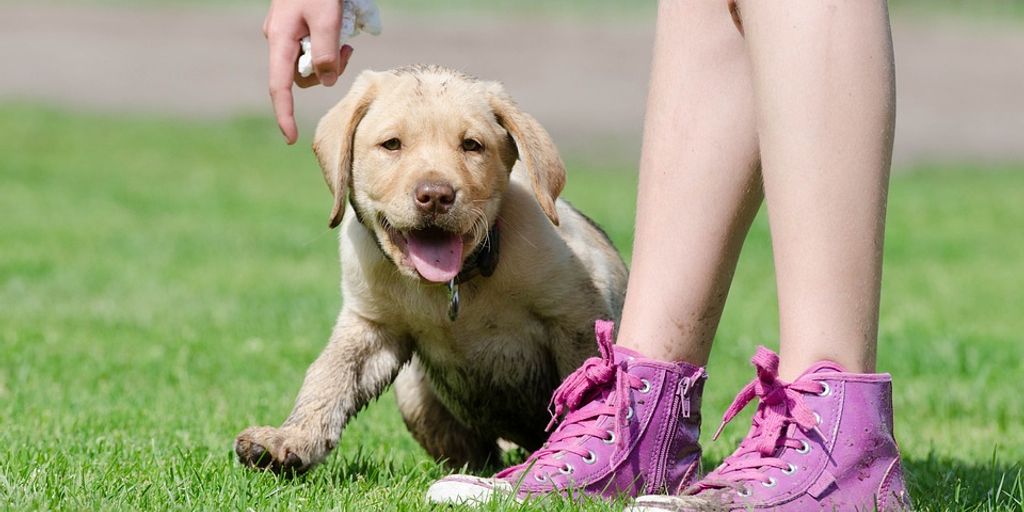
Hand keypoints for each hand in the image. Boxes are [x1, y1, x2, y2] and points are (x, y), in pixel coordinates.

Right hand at [263, 0, 354, 143]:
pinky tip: (341, 23)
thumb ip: (326, 52)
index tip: (291, 137)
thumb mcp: (326, 18)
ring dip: (333, 55)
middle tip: (349, 49)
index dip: (284, 114)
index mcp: (280, 40)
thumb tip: (327, 80)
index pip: (279, 87)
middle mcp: (280, 39)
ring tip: (346, 34)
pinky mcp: (299, 25)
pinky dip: (332, 42)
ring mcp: (288, 32)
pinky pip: (317, 44)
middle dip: (328, 70)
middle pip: (303, 75)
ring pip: (313, 60)